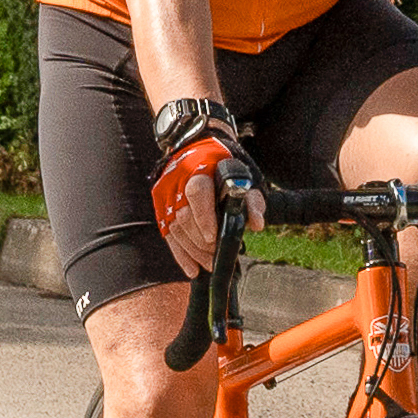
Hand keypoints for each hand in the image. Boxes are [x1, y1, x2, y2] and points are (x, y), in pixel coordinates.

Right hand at [145, 94, 244, 278]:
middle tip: (216, 256)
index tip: (213, 238)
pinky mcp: (160, 206)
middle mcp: (177, 180)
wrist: (198, 147)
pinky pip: (167, 234)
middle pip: (184, 216)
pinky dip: (180, 254)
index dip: (204, 218)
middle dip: (201, 241)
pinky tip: (192, 269)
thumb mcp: (244, 176)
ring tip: (210, 263)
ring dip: (193, 251)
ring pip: (175, 228)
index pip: (197, 193)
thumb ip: (252, 200)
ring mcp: (165, 194)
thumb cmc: (226, 166)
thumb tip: (257, 224)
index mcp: (200, 168)